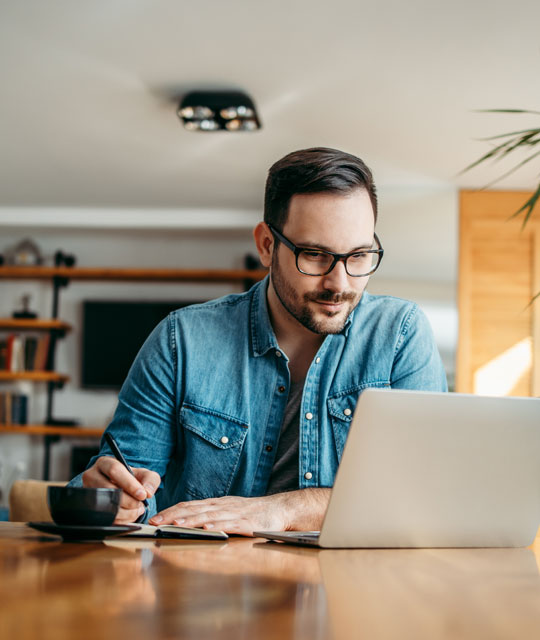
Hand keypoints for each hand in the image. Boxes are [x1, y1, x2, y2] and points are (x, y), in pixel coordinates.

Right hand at [82, 456, 160, 523]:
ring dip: (126, 512)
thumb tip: (147, 492)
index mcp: (105, 463)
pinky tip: (129, 515)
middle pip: (110, 490)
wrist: (121, 490)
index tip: (142, 495)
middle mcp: (92, 476)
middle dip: (129, 501)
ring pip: (106, 506)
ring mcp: (88, 493)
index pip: (115, 470)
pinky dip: (121, 520)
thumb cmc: (132, 479)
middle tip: (140, 505)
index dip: (130, 484)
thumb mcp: (144, 475)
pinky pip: (105, 518)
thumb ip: (150, 480)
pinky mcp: (90, 509)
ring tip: (136, 510)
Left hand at [148, 488, 330, 535]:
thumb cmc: (251, 512)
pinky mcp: (247, 523)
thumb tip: (185, 520)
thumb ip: (209, 515)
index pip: (188, 506)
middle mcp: (221, 506)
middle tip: (155, 523)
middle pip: (194, 510)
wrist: (279, 509)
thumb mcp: (227, 511)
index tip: (154, 518)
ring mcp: (234, 513)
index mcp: (215, 504)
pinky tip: (207, 528)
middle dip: (173, 516)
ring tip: (175, 525)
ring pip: (208, 516)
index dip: (171, 511)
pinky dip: (217, 525)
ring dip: (190, 521)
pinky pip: (230, 524)